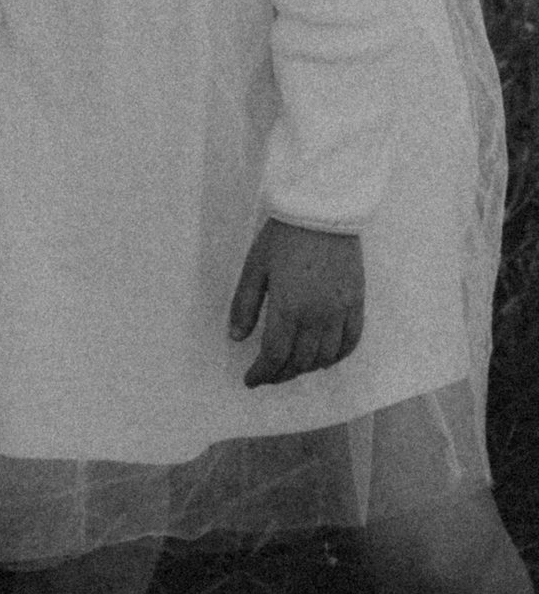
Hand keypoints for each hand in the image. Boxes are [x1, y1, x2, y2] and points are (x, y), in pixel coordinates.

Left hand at [229, 218, 363, 386]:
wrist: (322, 213)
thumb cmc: (282, 238)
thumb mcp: (254, 268)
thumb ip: (245, 305)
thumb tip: (235, 337)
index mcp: (288, 307)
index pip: (275, 355)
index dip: (262, 373)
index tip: (250, 381)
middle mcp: (318, 316)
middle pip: (300, 360)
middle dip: (281, 374)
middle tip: (266, 376)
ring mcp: (341, 311)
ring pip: (325, 356)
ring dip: (306, 368)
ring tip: (290, 369)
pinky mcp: (357, 303)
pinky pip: (351, 342)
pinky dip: (337, 357)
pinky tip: (323, 359)